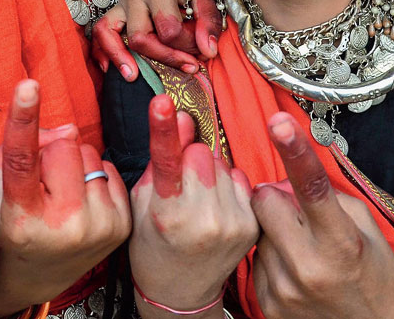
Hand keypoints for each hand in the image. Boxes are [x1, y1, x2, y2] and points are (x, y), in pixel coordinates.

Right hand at [0, 79, 130, 315]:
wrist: (39, 273)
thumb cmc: (7, 219)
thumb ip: (15, 148)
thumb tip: (68, 130)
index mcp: (20, 217)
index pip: (22, 159)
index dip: (23, 119)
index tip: (28, 84)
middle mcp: (62, 227)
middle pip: (64, 143)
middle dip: (51, 148)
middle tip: (41, 178)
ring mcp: (97, 228)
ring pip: (89, 152)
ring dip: (73, 162)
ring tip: (60, 193)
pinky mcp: (122, 225)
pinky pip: (109, 167)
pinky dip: (92, 174)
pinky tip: (80, 200)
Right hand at [92, 0, 221, 80]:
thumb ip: (209, 21)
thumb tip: (207, 51)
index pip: (168, 30)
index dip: (187, 45)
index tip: (202, 48)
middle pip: (140, 37)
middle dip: (164, 57)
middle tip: (188, 65)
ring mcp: (122, 3)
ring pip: (110, 34)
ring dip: (121, 58)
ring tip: (133, 77)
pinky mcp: (117, 11)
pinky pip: (100, 31)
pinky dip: (103, 51)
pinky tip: (110, 68)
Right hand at [129, 96, 256, 315]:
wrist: (180, 292)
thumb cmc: (153, 244)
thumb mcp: (142, 202)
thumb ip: (161, 158)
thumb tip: (179, 116)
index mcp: (167, 214)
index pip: (165, 159)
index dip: (163, 128)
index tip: (162, 101)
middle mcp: (202, 220)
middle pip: (199, 153)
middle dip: (189, 158)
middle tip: (181, 186)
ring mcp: (231, 224)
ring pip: (222, 163)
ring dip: (211, 172)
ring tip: (199, 201)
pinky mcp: (251, 225)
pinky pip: (241, 179)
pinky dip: (229, 186)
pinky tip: (217, 207)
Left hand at [250, 113, 393, 318]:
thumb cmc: (376, 276)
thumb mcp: (365, 230)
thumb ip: (328, 198)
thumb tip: (285, 180)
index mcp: (342, 244)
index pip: (312, 187)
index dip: (295, 151)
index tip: (279, 121)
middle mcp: (309, 268)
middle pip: (264, 201)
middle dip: (276, 198)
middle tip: (298, 213)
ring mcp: (285, 290)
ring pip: (257, 230)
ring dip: (274, 231)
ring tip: (303, 250)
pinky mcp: (268, 305)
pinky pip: (255, 259)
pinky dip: (271, 258)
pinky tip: (295, 271)